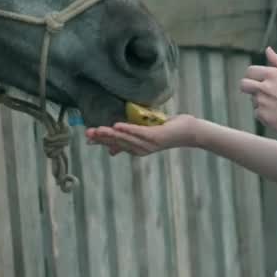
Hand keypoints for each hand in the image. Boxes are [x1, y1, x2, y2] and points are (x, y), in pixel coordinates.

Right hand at [84, 113, 200, 156]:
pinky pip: (138, 132)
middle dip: (102, 138)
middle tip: (87, 133)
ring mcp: (148, 144)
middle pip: (117, 142)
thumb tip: (111, 151)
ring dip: (110, 133)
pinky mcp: (155, 137)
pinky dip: (127, 129)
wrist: (189, 131)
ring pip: (125, 138)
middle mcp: (140, 149)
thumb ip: (129, 139)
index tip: (87, 138)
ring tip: (98, 129)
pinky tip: (116, 125)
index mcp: (136, 149)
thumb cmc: (167, 129)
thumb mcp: (145, 134)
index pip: (115, 144)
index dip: (101, 141)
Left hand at [240, 47, 276, 140]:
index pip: (250, 71)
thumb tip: (268, 50)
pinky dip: (264, 113)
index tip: (259, 80)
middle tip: (262, 91)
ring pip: (252, 99)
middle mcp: (264, 87)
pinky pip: (257, 113)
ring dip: (260, 101)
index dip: (253, 75)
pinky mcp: (263, 116)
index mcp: (272, 74)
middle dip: (249, 87)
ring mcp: (262, 102)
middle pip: (243, 84)